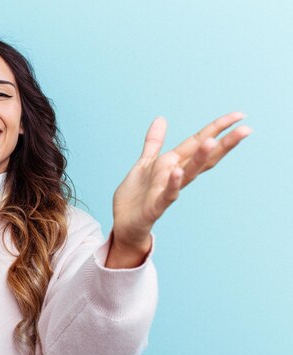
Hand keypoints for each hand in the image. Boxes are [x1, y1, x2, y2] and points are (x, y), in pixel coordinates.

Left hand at [111, 112, 251, 249]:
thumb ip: (155, 142)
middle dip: (223, 144)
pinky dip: (173, 183)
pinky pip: (167, 194)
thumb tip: (161, 118)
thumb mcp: (145, 163)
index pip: (199, 143)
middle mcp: (176, 176)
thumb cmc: (137, 195)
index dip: (217, 128)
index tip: (240, 115)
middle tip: (246, 130)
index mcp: (174, 164)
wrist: (125, 223)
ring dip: (200, 159)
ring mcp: (167, 191)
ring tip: (212, 142)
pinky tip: (178, 171)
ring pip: (188, 174)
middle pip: (203, 158)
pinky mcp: (156, 205)